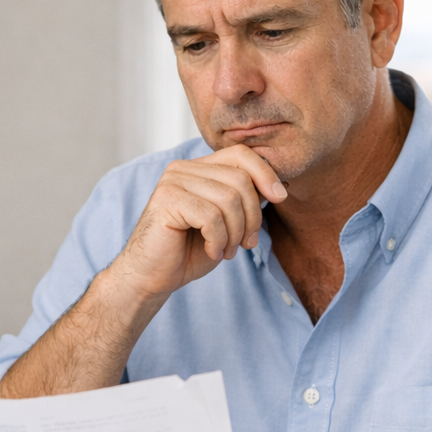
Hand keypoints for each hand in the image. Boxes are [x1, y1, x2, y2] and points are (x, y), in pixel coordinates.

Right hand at [111, 146, 288, 301]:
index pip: (241, 154)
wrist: (151, 276)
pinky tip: (211, 251)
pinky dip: (219, 240)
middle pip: (240, 179)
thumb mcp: (226, 222)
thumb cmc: (189, 250)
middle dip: (252, 216)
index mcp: (198, 167)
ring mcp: (173, 181)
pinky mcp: (166, 200)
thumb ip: (244, 200)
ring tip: (227, 250)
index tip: (280, 198)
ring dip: (236, 233)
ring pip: (229, 199)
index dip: (266, 173)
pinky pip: (211, 217)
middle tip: (246, 244)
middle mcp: (183, 168)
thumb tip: (278, 186)